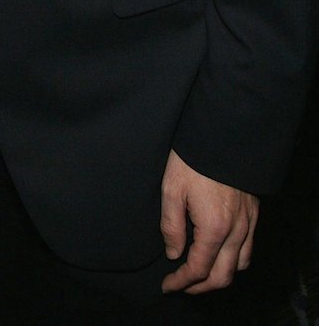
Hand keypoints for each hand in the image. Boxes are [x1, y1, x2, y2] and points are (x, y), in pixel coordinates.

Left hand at [160, 150, 257, 293]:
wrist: (223, 135)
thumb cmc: (193, 160)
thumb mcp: (171, 189)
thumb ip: (171, 226)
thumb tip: (173, 253)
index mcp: (213, 228)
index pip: (198, 269)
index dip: (181, 282)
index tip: (167, 285)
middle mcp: (236, 231)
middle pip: (222, 276)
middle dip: (200, 287)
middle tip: (181, 285)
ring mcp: (248, 223)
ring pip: (240, 266)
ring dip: (219, 276)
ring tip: (200, 274)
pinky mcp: (254, 213)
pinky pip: (249, 248)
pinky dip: (235, 260)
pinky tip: (220, 253)